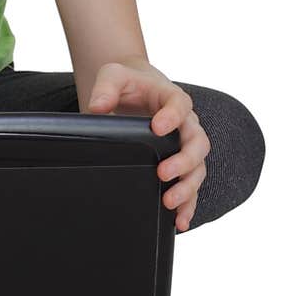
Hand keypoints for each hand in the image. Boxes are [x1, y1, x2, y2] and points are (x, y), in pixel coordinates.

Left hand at [86, 61, 209, 231]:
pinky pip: (189, 186)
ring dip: (187, 187)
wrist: (132, 91)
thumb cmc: (127, 82)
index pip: (180, 105)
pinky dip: (187, 204)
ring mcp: (183, 146)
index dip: (173, 116)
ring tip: (168, 201)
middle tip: (163, 173)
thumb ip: (107, 87)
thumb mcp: (114, 75)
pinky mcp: (178, 164)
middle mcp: (185, 124)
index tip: (158, 127)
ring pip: (197, 168)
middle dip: (183, 161)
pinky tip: (179, 221)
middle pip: (197, 142)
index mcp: (172, 98)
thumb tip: (97, 107)